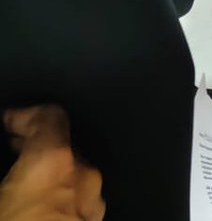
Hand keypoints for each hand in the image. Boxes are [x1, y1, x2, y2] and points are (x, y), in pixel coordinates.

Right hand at [0, 106, 103, 220]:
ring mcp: (93, 203)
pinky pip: (78, 198)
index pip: (49, 116)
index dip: (25, 114)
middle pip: (63, 145)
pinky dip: (60, 193)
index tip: (9, 118)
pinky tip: (39, 207)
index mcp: (55, 160)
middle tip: (14, 146)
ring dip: (49, 171)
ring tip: (23, 179)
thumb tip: (3, 160)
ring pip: (72, 174)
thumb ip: (1, 159)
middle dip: (36, 144)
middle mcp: (83, 176)